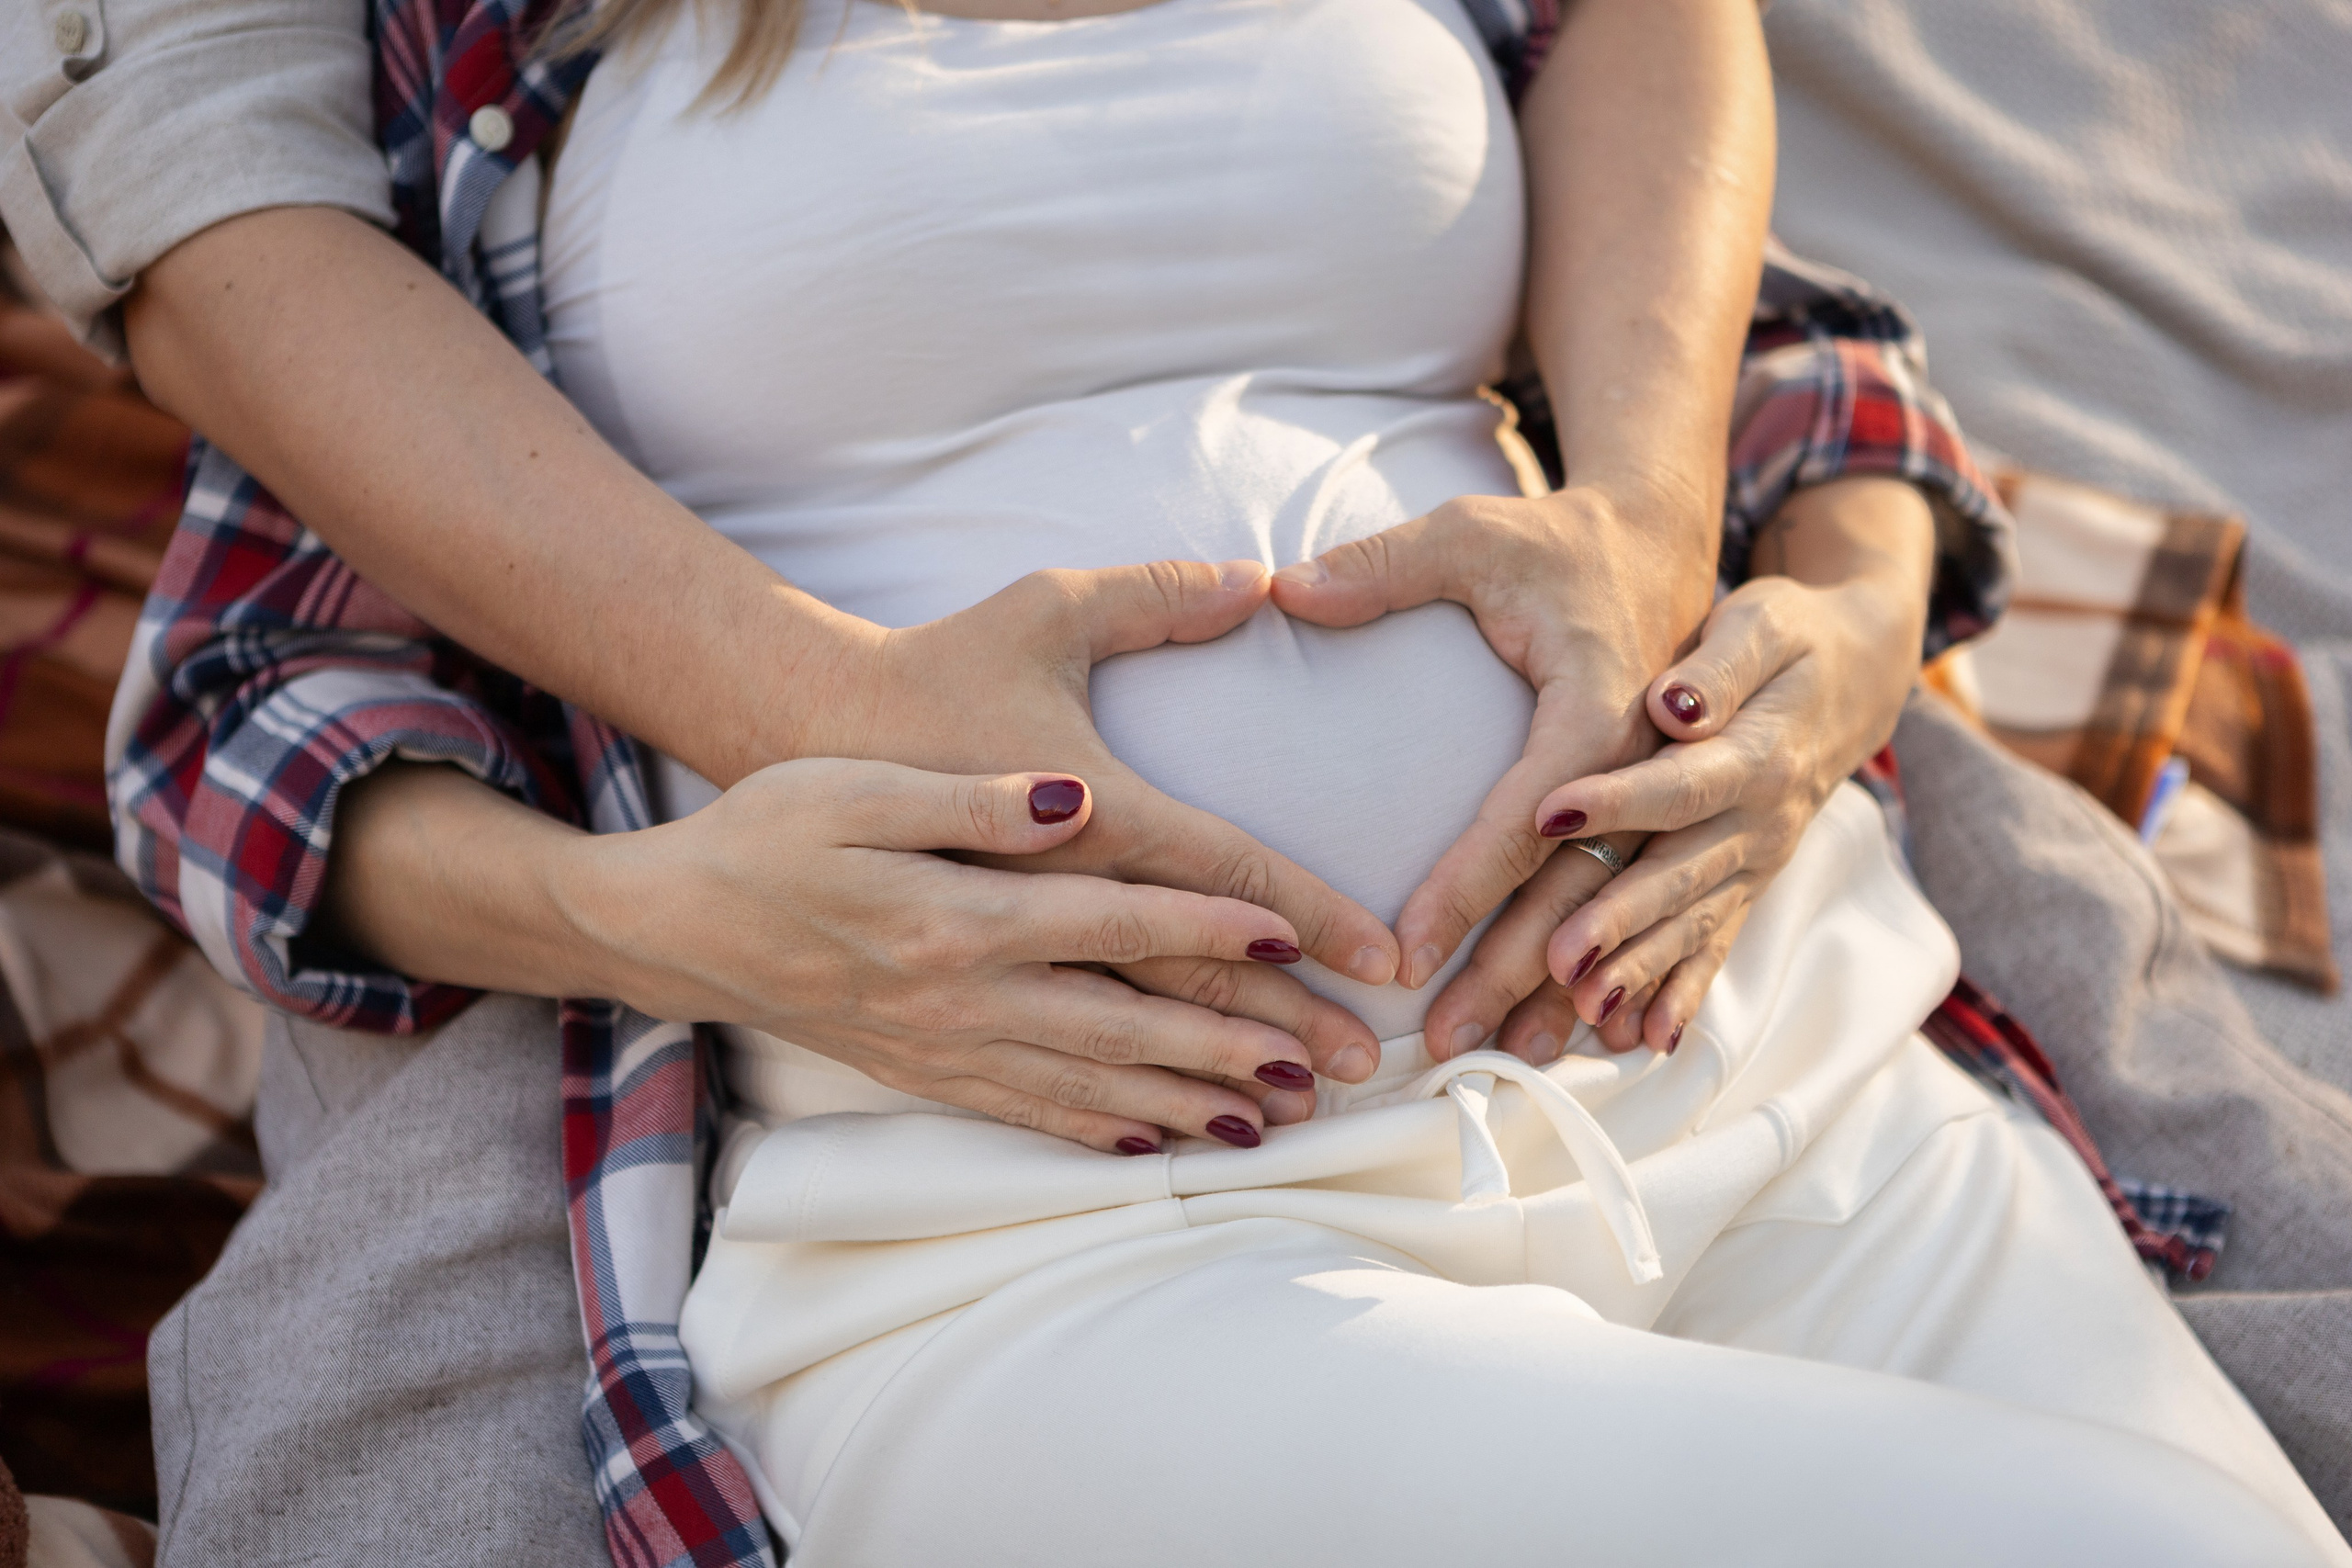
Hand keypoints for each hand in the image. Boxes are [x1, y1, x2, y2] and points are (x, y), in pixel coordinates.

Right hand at [567, 759, 1360, 1150]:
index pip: (1114, 921)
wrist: (673, 922)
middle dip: (1231, 1047)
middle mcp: (960, 996)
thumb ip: (974, 799)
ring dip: (1182, 1104)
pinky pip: (1026, 1114)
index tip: (1296, 938)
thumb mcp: (858, 787)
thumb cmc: (767, 829)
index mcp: (957, 915)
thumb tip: (1074, 799)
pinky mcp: (921, 1071)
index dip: (1211, 929)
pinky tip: (1151, 1145)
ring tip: (1270, 1122)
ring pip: (1087, 1086)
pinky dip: (1097, 1135)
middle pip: (1124, 1025)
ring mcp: (942, 1046)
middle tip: (1325, 1068)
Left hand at [1271, 482, 1716, 993]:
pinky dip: (1620, 972)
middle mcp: (1641, 764)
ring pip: (1613, 914)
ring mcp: (1664, 796)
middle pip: (1573, 890)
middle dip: (1511, 970)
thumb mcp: (1473, 534)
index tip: (1408, 949)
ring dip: (1564, 990)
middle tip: (1445, 1037)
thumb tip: (1282, 589)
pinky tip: (1585, 1031)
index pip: (1525, 816)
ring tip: (1506, 1055)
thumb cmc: (1555, 543)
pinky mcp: (1667, 812)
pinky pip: (1648, 907)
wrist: (1657, 544)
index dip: (1466, 886)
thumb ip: (1384, 567)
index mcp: (1597, 706)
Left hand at [1416, 477, 1936, 1060]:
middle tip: (1552, 960)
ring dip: (1635, 975)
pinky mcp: (1746, 883)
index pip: (1678, 783)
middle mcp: (1760, 819)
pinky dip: (1681, 997)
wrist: (1857, 672)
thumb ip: (1718, 665)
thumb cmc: (1788, 636)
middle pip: (1677, 877)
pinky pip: (1713, 947)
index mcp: (1756, 751)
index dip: (1617, 801)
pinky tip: (1642, 1043)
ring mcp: (1756, 860)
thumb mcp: (1761, 624)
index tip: (1548, 814)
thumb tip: (1673, 703)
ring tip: (1574, 1016)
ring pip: (1689, 926)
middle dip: (1615, 925)